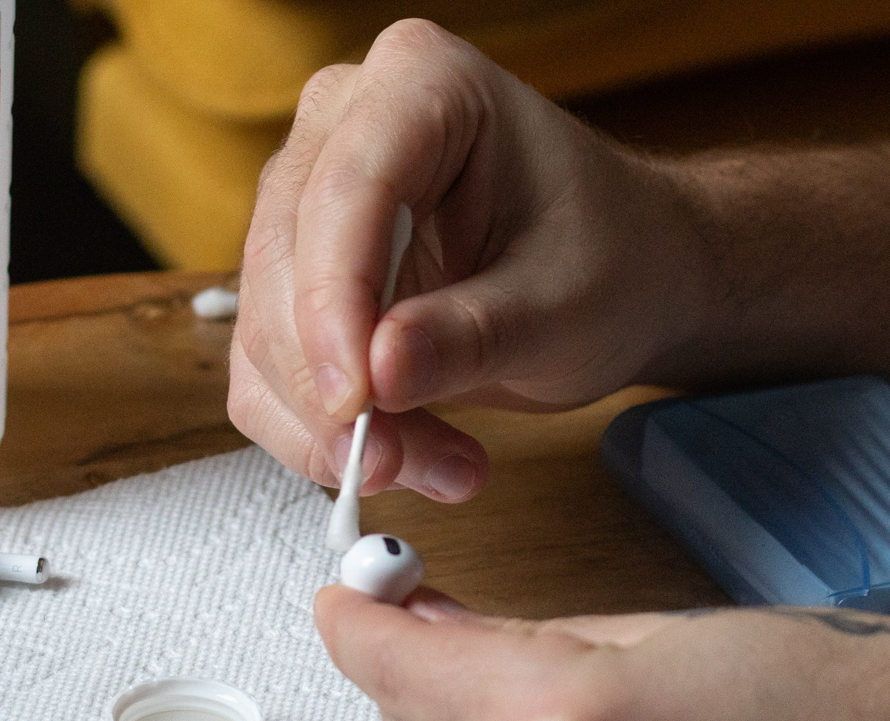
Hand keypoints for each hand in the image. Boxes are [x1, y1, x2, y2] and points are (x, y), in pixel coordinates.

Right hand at [228, 19, 714, 500]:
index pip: (346, 190)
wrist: (626, 277)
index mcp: (423, 83)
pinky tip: (404, 458)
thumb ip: (473, 336)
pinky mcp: (297, 277)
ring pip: (263, 326)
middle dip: (329, 381)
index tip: (359, 400)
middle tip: (394, 462)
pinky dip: (318, 433)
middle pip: (284, 259)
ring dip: (330, 424)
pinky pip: (267, 367)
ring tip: (438, 468)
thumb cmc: (610, 258)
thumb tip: (380, 373)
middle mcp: (345, 125)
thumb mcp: (565, 306)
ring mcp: (309, 199)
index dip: (336, 302)